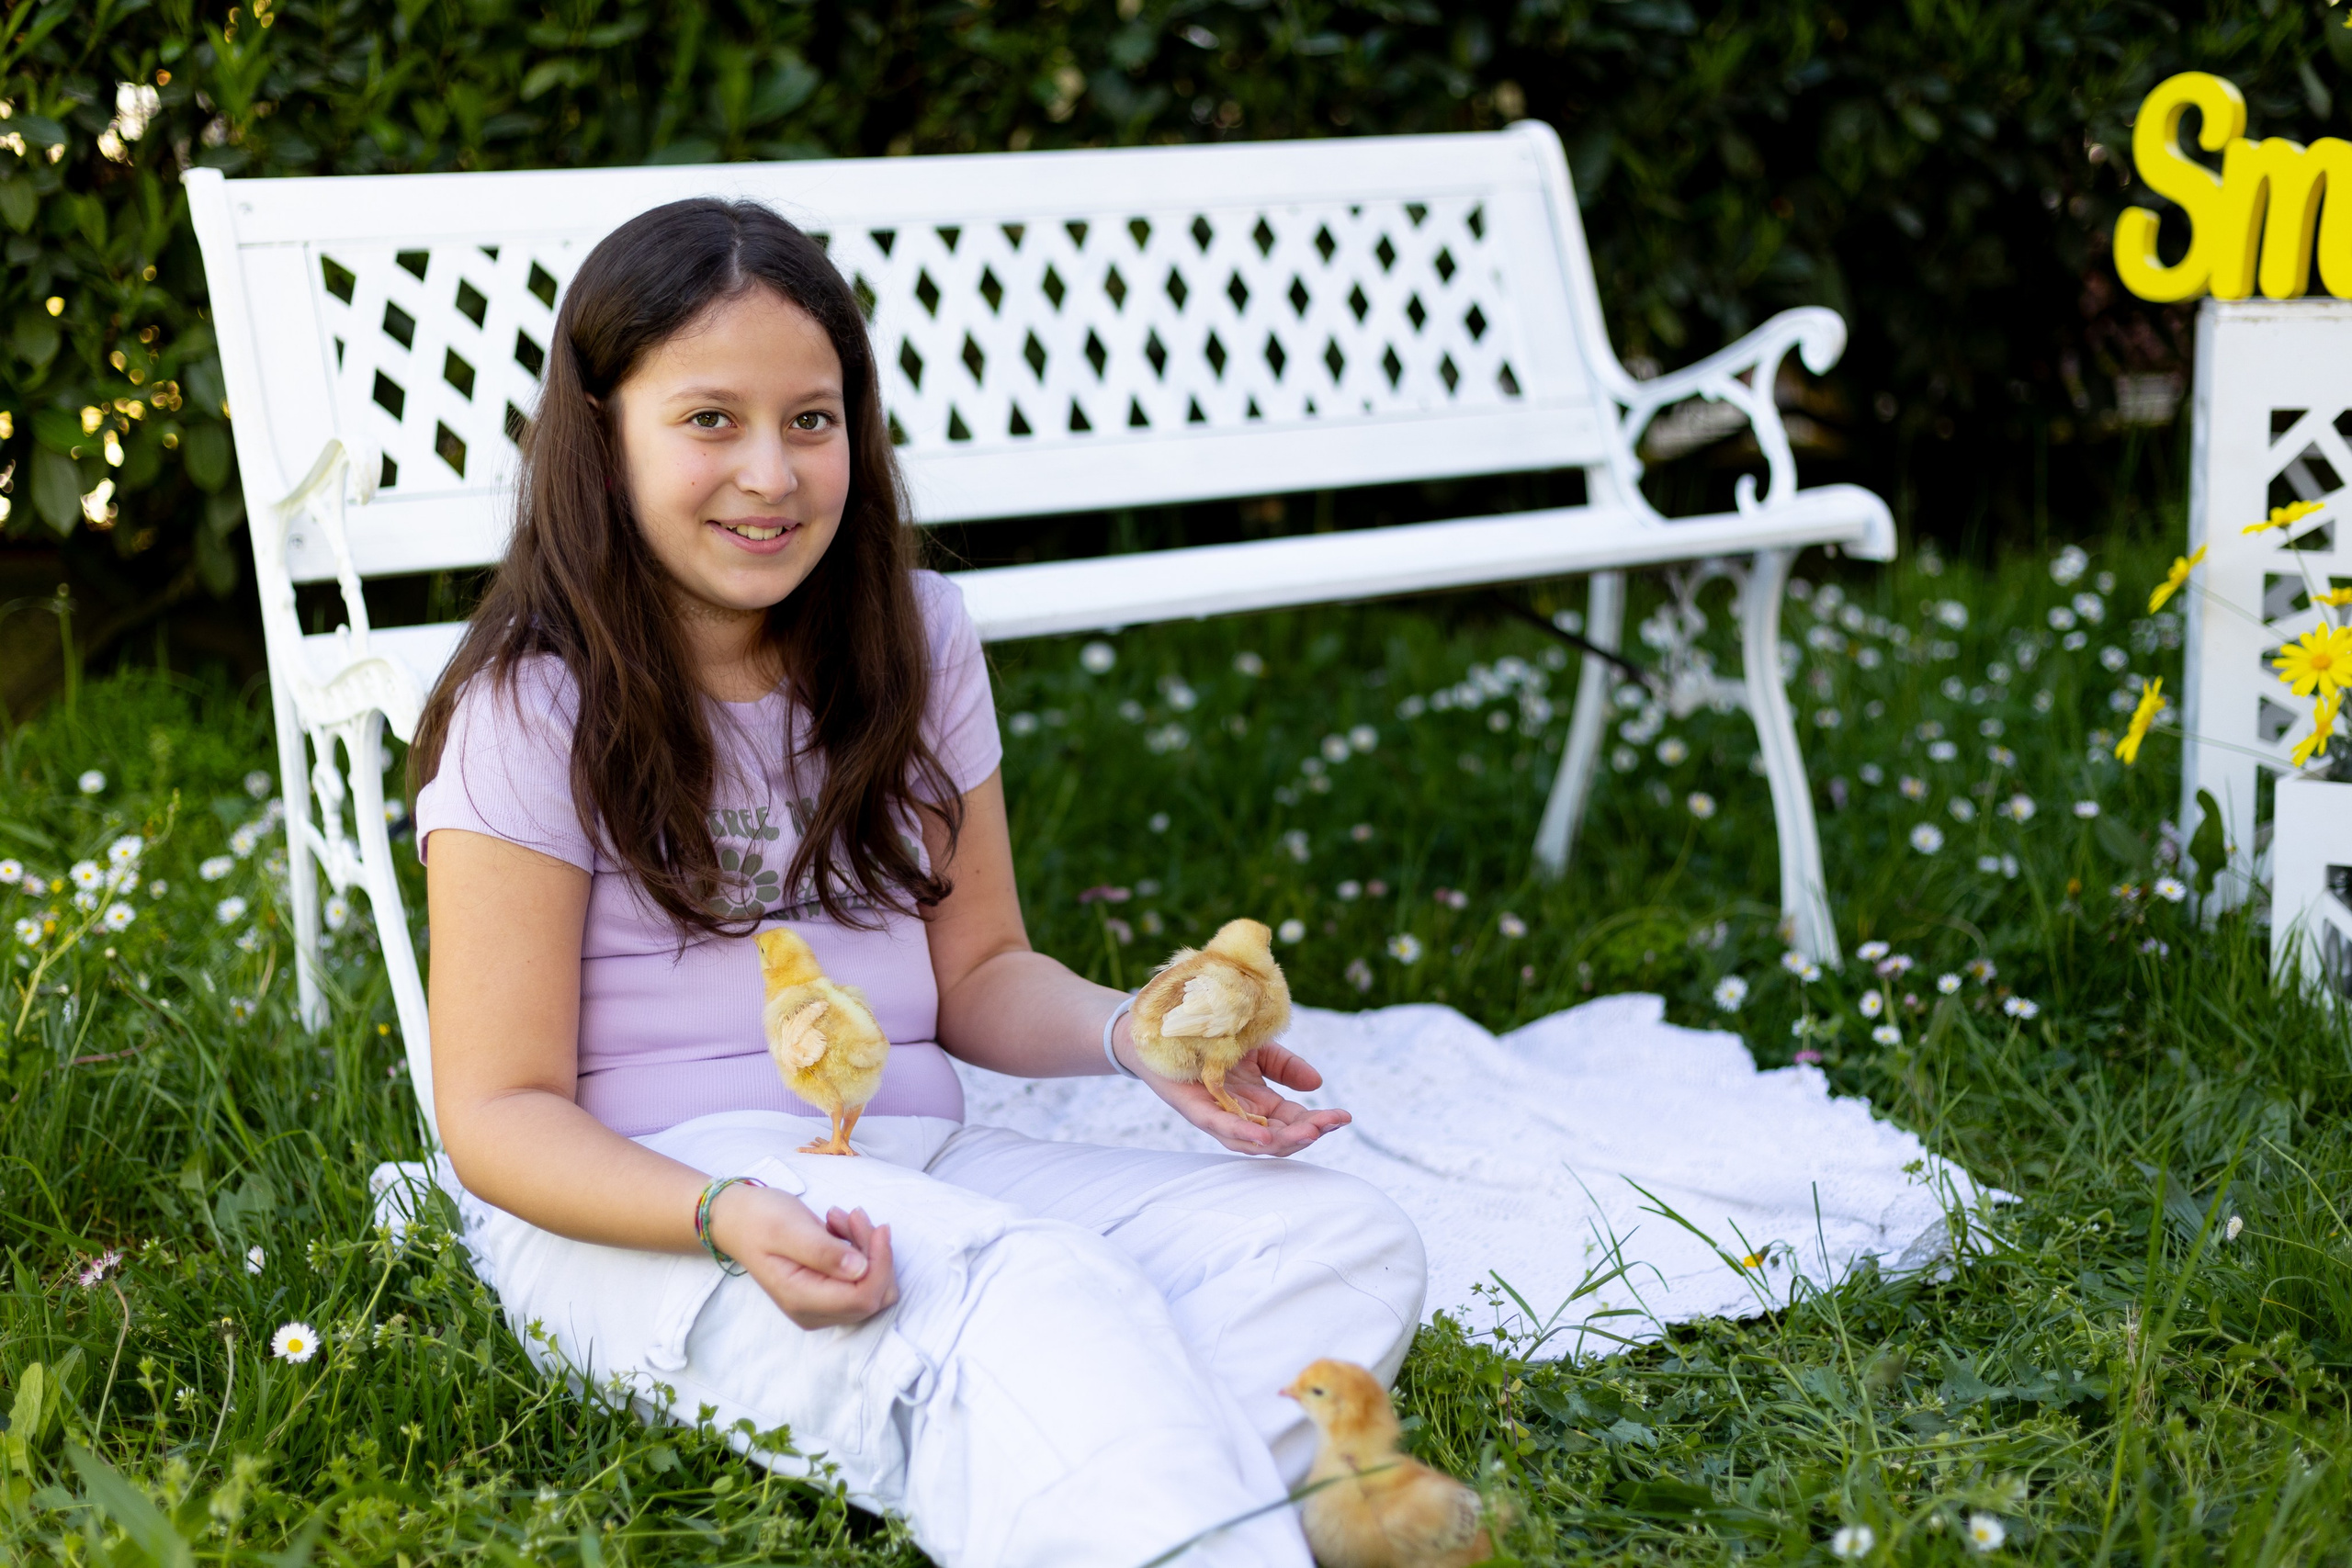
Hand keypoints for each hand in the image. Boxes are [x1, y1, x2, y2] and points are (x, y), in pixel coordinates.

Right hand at [706, 1182, 898, 1329]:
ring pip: (874, 1285)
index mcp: (802, 1300)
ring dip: (867, 1247)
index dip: (880, 1265)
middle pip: (875, 1295)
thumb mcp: (789, 1228)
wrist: (739, 1220)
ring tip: (839, 1217)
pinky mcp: (830, 1292)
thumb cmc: (759, 1220)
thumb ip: (823, 1252)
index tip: (879, 1227)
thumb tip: (860, 1269)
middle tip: (853, 1216)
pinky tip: (837, 1225)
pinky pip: (863, 1277)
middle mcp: (815, 1311)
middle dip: (874, 1253)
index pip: (863, 1298)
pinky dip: (860, 1247)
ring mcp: (823, 1305)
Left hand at [1119, 1028, 1351, 1155]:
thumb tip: (1317, 1084)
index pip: (1293, 1119)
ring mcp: (1217, 1114)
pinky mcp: (1193, 1107)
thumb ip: (1285, 1065)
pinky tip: (1265, 1137)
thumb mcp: (1258, 1048)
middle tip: (1332, 1123)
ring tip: (1309, 1133)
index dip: (1319, 1121)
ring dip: (1282, 1141)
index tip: (1345, 1116)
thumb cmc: (1209, 1037)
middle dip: (1308, 1133)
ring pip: (1252, 1141)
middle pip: (1279, 1136)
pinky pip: (1219, 1127)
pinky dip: (1242, 1134)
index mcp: (1258, 1101)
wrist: (1160, 1024)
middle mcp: (1239, 1113)